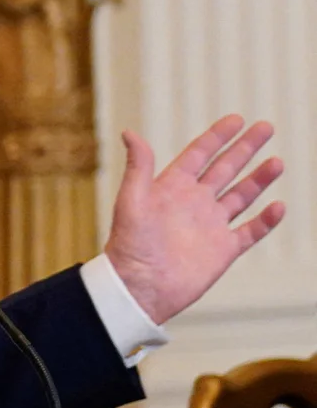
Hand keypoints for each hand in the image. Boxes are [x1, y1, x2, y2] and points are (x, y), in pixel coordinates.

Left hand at [105, 114, 285, 324]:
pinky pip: (250, 231)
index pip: (199, 155)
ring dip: (259, 179)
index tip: (237, 119)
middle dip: (245, 148)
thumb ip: (138, 167)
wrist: (139, 287)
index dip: (217, 137)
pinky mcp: (223, 250)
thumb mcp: (131, 201)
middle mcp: (193, 203)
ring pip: (240, 196)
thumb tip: (130, 133)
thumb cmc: (128, 245)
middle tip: (266, 127)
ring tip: (276, 162)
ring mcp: (210, 226)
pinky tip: (278, 206)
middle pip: (225, 169)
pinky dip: (265, 220)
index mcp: (171, 188)